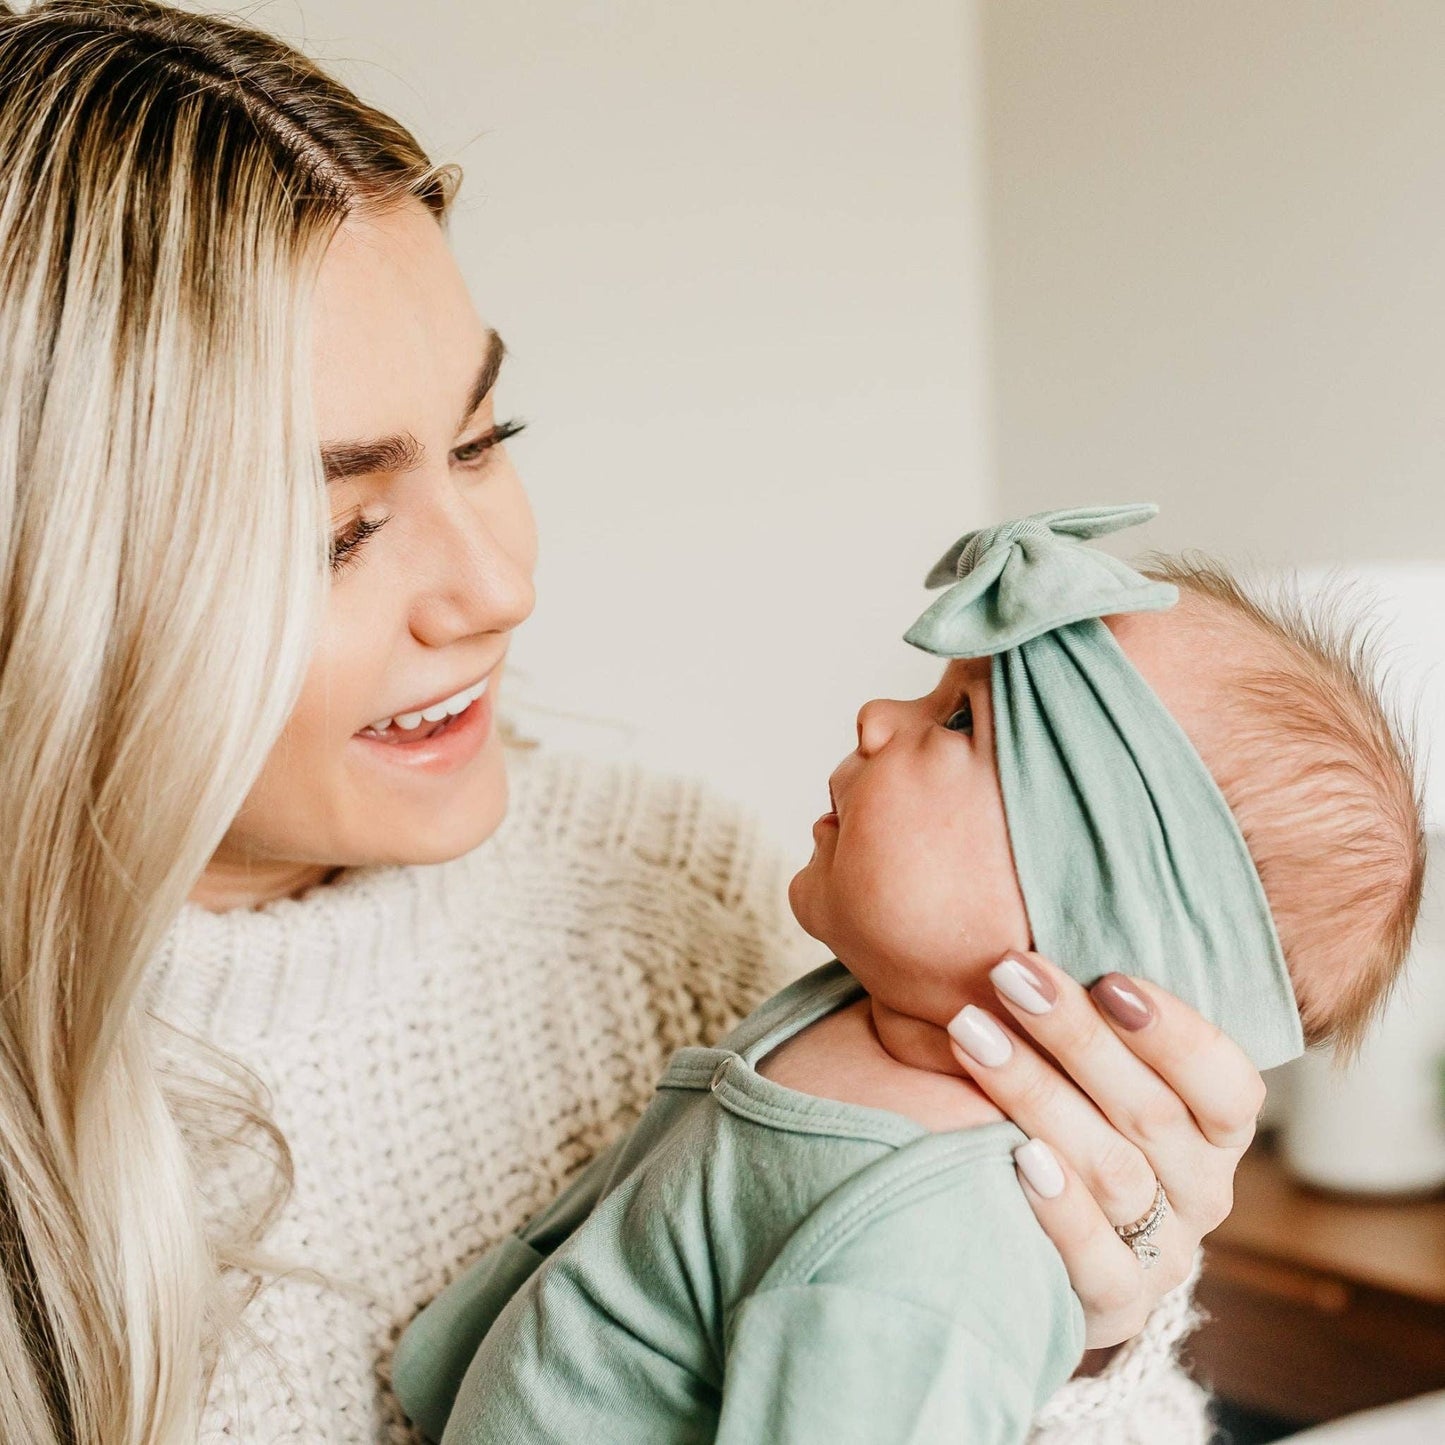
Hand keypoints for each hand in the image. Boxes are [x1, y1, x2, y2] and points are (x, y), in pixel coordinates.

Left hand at [944, 949, 1265, 1350]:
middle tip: (1010, 972)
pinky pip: (1096, 1262)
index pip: (1227, 1082)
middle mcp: (1199, 1190)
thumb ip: (1093, 1004)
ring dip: (1039, 1094)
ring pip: (1114, 1171)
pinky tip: (1016, 1157)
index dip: (1174, 1032)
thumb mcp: (1079, 1052)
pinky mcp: (1110, 1303)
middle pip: (1153, 1115)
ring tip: (971, 1033)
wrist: (990, 1214)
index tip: (1105, 976)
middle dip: (1077, 1037)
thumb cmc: (1038, 1095)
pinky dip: (1059, 1207)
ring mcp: (1160, 1253)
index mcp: (1213, 1126)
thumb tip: (1044, 923)